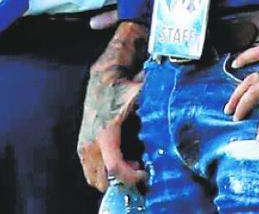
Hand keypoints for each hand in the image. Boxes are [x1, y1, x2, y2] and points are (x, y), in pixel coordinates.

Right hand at [78, 21, 147, 192]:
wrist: (102, 79)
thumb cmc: (120, 89)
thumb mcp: (139, 98)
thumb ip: (154, 108)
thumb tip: (176, 116)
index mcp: (105, 135)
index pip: (115, 168)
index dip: (131, 177)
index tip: (144, 173)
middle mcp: (91, 145)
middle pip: (104, 180)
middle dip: (122, 180)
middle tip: (138, 169)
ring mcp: (84, 147)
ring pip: (95, 178)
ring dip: (112, 177)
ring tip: (129, 164)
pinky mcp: (82, 147)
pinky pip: (90, 170)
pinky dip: (104, 171)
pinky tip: (120, 158)